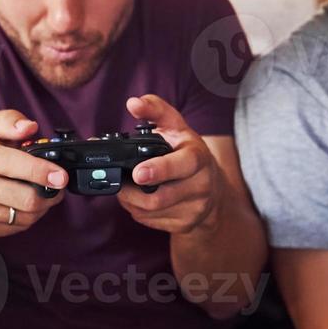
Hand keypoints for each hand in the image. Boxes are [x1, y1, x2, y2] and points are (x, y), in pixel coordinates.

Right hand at [0, 109, 67, 238]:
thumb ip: (9, 121)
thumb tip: (30, 127)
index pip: (16, 166)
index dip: (44, 172)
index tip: (62, 176)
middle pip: (27, 199)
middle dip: (50, 193)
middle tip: (58, 184)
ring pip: (25, 217)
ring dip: (42, 206)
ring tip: (42, 192)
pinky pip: (16, 227)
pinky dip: (28, 217)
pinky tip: (24, 204)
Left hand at [116, 94, 222, 234]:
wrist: (211, 187)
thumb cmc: (186, 153)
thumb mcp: (176, 127)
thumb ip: (155, 110)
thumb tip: (133, 103)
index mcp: (198, 157)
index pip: (182, 165)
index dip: (160, 170)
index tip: (138, 173)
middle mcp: (201, 185)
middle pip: (159, 197)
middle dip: (130, 191)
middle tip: (116, 180)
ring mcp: (195, 209)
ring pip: (150, 211)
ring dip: (129, 200)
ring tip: (125, 186)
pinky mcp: (186, 225)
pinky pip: (150, 221)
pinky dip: (136, 210)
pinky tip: (138, 198)